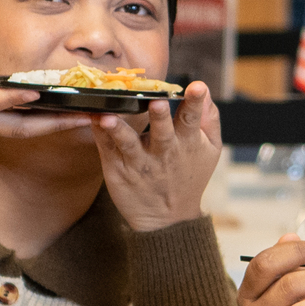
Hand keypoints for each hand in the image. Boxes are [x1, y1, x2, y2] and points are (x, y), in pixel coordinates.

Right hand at [0, 25, 93, 178]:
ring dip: (48, 127)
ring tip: (82, 119)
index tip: (39, 94)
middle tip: (91, 119)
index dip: (14, 98)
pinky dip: (26, 128)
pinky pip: (2, 135)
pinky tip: (46, 121)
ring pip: (16, 133)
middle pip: (20, 129)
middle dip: (57, 125)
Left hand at [92, 81, 223, 231]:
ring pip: (128, 143)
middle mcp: (163, 152)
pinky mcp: (118, 170)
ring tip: (108, 118)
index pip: (192, 120)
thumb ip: (208, 119)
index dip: (195, 103)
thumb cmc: (190, 176)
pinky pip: (108, 150)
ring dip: (119, 130)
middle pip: (162, 132)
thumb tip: (204, 92)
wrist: (168, 218)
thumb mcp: (210, 150)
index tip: (198, 87)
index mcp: (187, 144)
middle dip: (160, 117)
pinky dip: (100, 136)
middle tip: (157, 103)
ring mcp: (139, 162)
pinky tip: (94, 120)